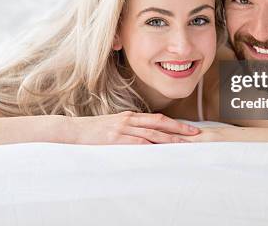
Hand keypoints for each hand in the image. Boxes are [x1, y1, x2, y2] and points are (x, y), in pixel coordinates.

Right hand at [61, 111, 199, 144]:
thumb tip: (145, 139)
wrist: (72, 131)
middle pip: (160, 123)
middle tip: (195, 134)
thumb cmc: (92, 132)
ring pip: (152, 133)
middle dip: (179, 129)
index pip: (158, 119)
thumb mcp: (113, 127)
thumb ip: (129, 130)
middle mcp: (129, 120)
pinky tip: (161, 151)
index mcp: (130, 116)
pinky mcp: (116, 139)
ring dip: (169, 139)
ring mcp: (122, 129)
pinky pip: (137, 142)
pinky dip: (151, 147)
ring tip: (183, 145)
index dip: (175, 124)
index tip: (189, 129)